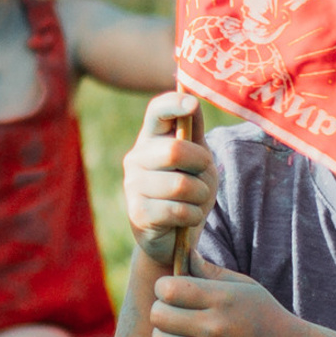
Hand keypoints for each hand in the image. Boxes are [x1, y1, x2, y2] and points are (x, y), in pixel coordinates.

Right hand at [123, 92, 215, 265]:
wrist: (175, 237)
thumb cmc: (190, 192)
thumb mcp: (198, 159)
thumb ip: (194, 131)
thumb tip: (192, 99)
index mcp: (151, 139)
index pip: (157, 112)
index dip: (174, 104)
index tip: (191, 104)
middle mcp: (135, 158)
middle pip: (175, 150)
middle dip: (201, 165)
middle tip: (202, 175)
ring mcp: (133, 186)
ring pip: (181, 185)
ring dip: (200, 196)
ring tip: (193, 201)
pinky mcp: (138, 214)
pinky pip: (179, 210)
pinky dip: (193, 216)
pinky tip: (185, 219)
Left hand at [147, 268, 295, 336]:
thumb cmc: (264, 315)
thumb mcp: (244, 286)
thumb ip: (210, 272)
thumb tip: (184, 254)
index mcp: (223, 300)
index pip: (169, 289)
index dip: (163, 287)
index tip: (172, 289)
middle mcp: (214, 328)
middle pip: (158, 314)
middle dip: (161, 308)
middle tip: (173, 309)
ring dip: (162, 332)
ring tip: (176, 329)